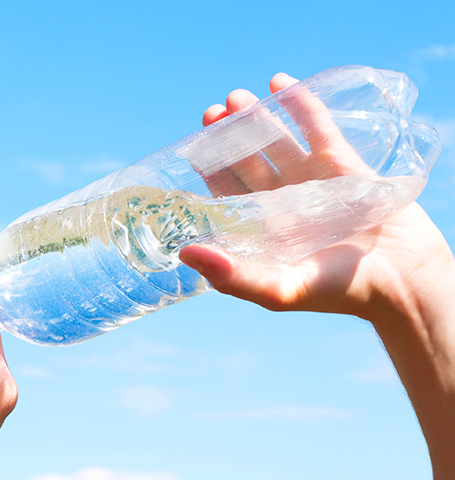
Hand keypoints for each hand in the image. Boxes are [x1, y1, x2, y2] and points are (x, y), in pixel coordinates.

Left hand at [179, 74, 454, 324]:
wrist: (399, 278)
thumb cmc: (334, 292)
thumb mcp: (277, 289)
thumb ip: (231, 276)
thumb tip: (184, 252)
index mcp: (260, 228)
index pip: (226, 192)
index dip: (210, 168)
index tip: (193, 146)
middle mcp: (280, 201)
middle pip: (246, 160)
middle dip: (228, 136)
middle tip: (213, 111)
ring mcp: (310, 179)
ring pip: (276, 140)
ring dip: (256, 117)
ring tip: (237, 97)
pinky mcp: (341, 162)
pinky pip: (316, 127)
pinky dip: (299, 103)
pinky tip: (279, 83)